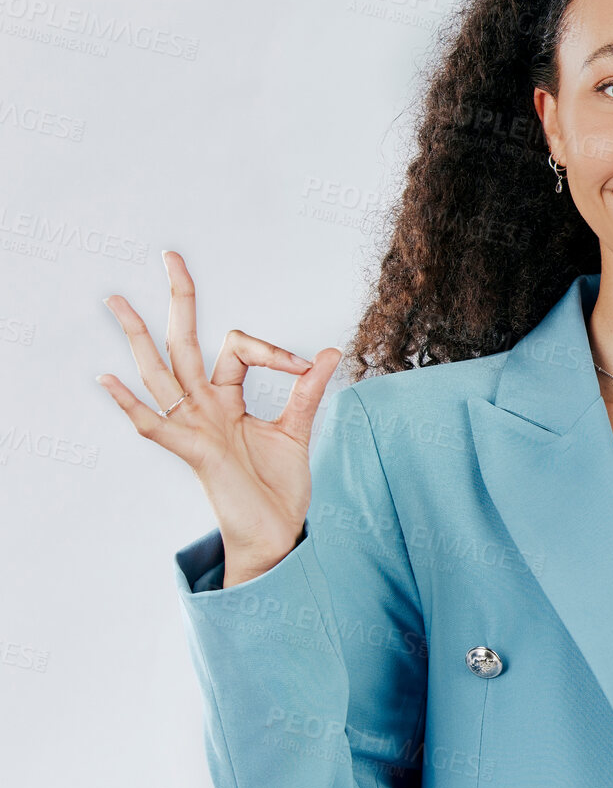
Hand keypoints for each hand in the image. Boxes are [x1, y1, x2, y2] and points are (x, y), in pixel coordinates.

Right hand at [97, 250, 342, 583]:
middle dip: (180, 300)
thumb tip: (328, 352)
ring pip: (160, 374)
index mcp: (226, 398)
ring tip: (117, 302)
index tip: (306, 366)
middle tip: (171, 255)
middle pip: (184, 344)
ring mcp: (194, 428)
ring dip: (137, 337)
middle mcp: (204, 408)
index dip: (273, 349)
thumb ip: (307, 390)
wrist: (277, 532)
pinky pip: (155, 426)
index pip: (238, 348)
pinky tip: (109, 380)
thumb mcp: (296, 429)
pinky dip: (130, 404)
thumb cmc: (277, 486)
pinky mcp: (194, 453)